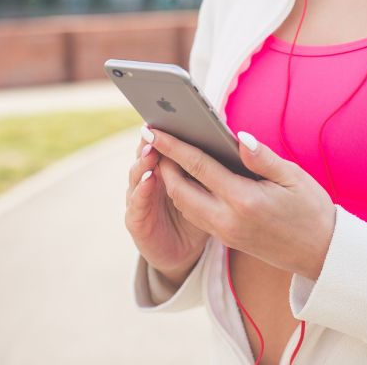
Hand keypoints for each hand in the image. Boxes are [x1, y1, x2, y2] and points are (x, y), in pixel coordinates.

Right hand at [124, 124, 209, 285]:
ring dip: (143, 160)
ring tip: (152, 147)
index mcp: (169, 170)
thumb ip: (212, 166)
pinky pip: (136, 204)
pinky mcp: (136, 221)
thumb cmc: (201, 216)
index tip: (175, 112)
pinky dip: (140, 190)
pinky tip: (149, 178)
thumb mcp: (210, 190)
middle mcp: (150, 180)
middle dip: (151, 140)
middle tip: (158, 124)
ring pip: (137, 175)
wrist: (183, 253)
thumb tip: (230, 139)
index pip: (167, 146)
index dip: (169, 131)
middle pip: (147, 155)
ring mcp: (140, 200)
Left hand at [144, 127, 336, 279]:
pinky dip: (185, 196)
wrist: (321, 254)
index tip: (155, 131)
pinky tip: (187, 179)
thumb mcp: (293, 177)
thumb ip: (263, 157)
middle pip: (180, 190)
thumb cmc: (311, 210)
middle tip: (155, 140)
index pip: (199, 168)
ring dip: (171, 182)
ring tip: (167, 156)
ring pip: (184, 206)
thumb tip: (238, 137)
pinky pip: (196, 216)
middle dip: (163, 164)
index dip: (174, 147)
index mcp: (244, 201)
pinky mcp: (227, 240)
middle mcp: (228, 220)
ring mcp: (225, 233)